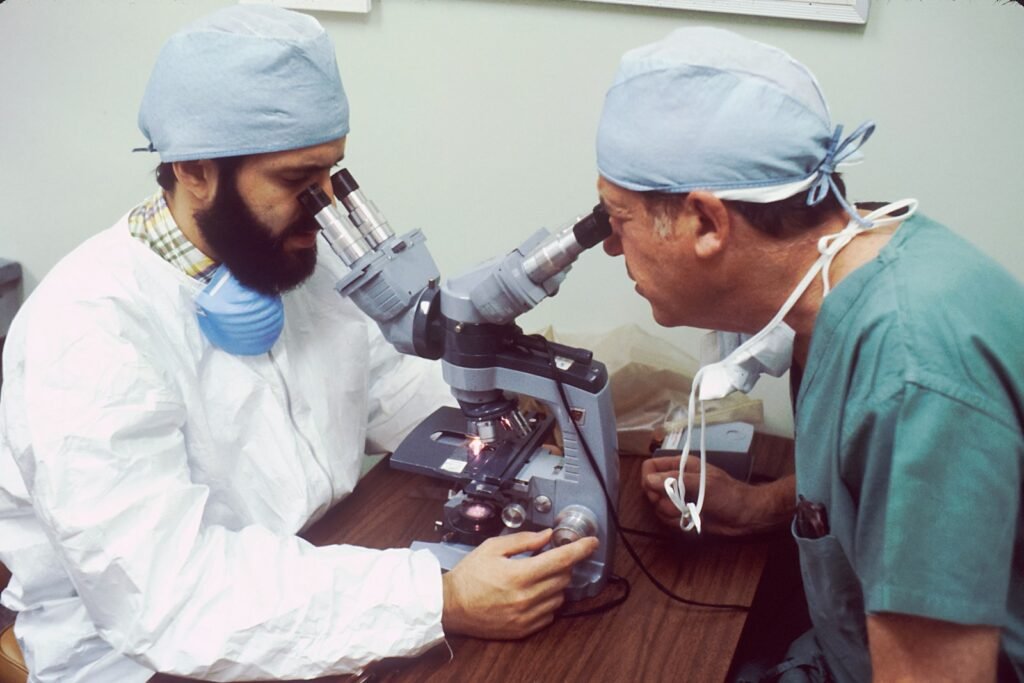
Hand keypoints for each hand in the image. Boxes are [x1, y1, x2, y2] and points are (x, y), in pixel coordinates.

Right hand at [441, 528, 597, 638]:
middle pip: (563, 578)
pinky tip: (532, 594)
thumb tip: (547, 536)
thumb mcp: (492, 548)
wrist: (451, 606)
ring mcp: (526, 615)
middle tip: (548, 558)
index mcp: (519, 574)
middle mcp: (526, 597)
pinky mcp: (523, 629)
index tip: (591, 542)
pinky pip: (549, 614)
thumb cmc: (469, 576)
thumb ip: (523, 540)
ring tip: (536, 577)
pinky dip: (547, 602)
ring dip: (555, 584)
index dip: (580, 549)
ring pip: (559, 597)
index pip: (561, 560)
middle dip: (561, 564)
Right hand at [640, 455, 794, 535]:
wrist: (747, 516)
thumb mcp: (704, 484)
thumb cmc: (729, 494)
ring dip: (672, 514)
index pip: (650, 467)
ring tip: (691, 513)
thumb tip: (648, 480)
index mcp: (681, 466)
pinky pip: (668, 520)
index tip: (657, 492)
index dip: (649, 480)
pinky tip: (694, 520)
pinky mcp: (683, 515)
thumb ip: (675, 481)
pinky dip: (678, 523)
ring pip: (658, 508)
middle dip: (662, 502)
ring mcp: (679, 499)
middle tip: (678, 506)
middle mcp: (676, 481)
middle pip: (651, 490)